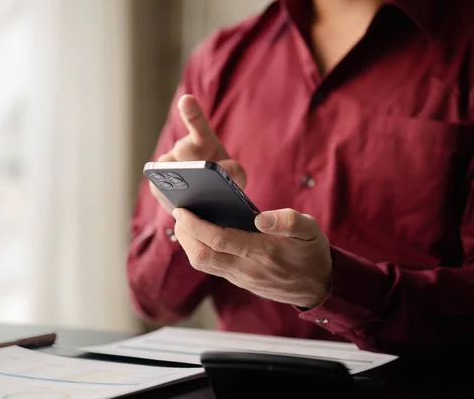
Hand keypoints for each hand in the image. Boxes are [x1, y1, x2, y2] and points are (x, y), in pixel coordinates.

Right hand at [150, 94, 245, 212]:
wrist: (208, 204)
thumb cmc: (223, 185)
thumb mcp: (237, 178)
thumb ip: (235, 172)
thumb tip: (219, 170)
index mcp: (203, 140)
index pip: (197, 123)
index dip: (191, 112)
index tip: (187, 100)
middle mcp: (181, 148)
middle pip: (182, 152)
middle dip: (191, 164)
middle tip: (200, 175)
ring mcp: (165, 166)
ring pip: (169, 172)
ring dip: (181, 183)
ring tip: (191, 197)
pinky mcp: (156, 185)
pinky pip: (160, 190)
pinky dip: (170, 199)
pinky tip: (178, 206)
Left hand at [172, 207, 331, 308]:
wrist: (318, 287)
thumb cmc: (312, 253)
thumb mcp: (310, 230)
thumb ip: (287, 221)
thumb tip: (259, 218)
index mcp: (263, 252)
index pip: (219, 240)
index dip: (196, 225)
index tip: (182, 211)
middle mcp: (247, 269)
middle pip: (202, 256)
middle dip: (185, 235)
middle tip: (180, 214)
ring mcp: (241, 278)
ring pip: (203, 264)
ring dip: (189, 244)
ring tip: (185, 223)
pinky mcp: (239, 281)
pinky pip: (212, 267)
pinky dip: (200, 250)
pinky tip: (199, 235)